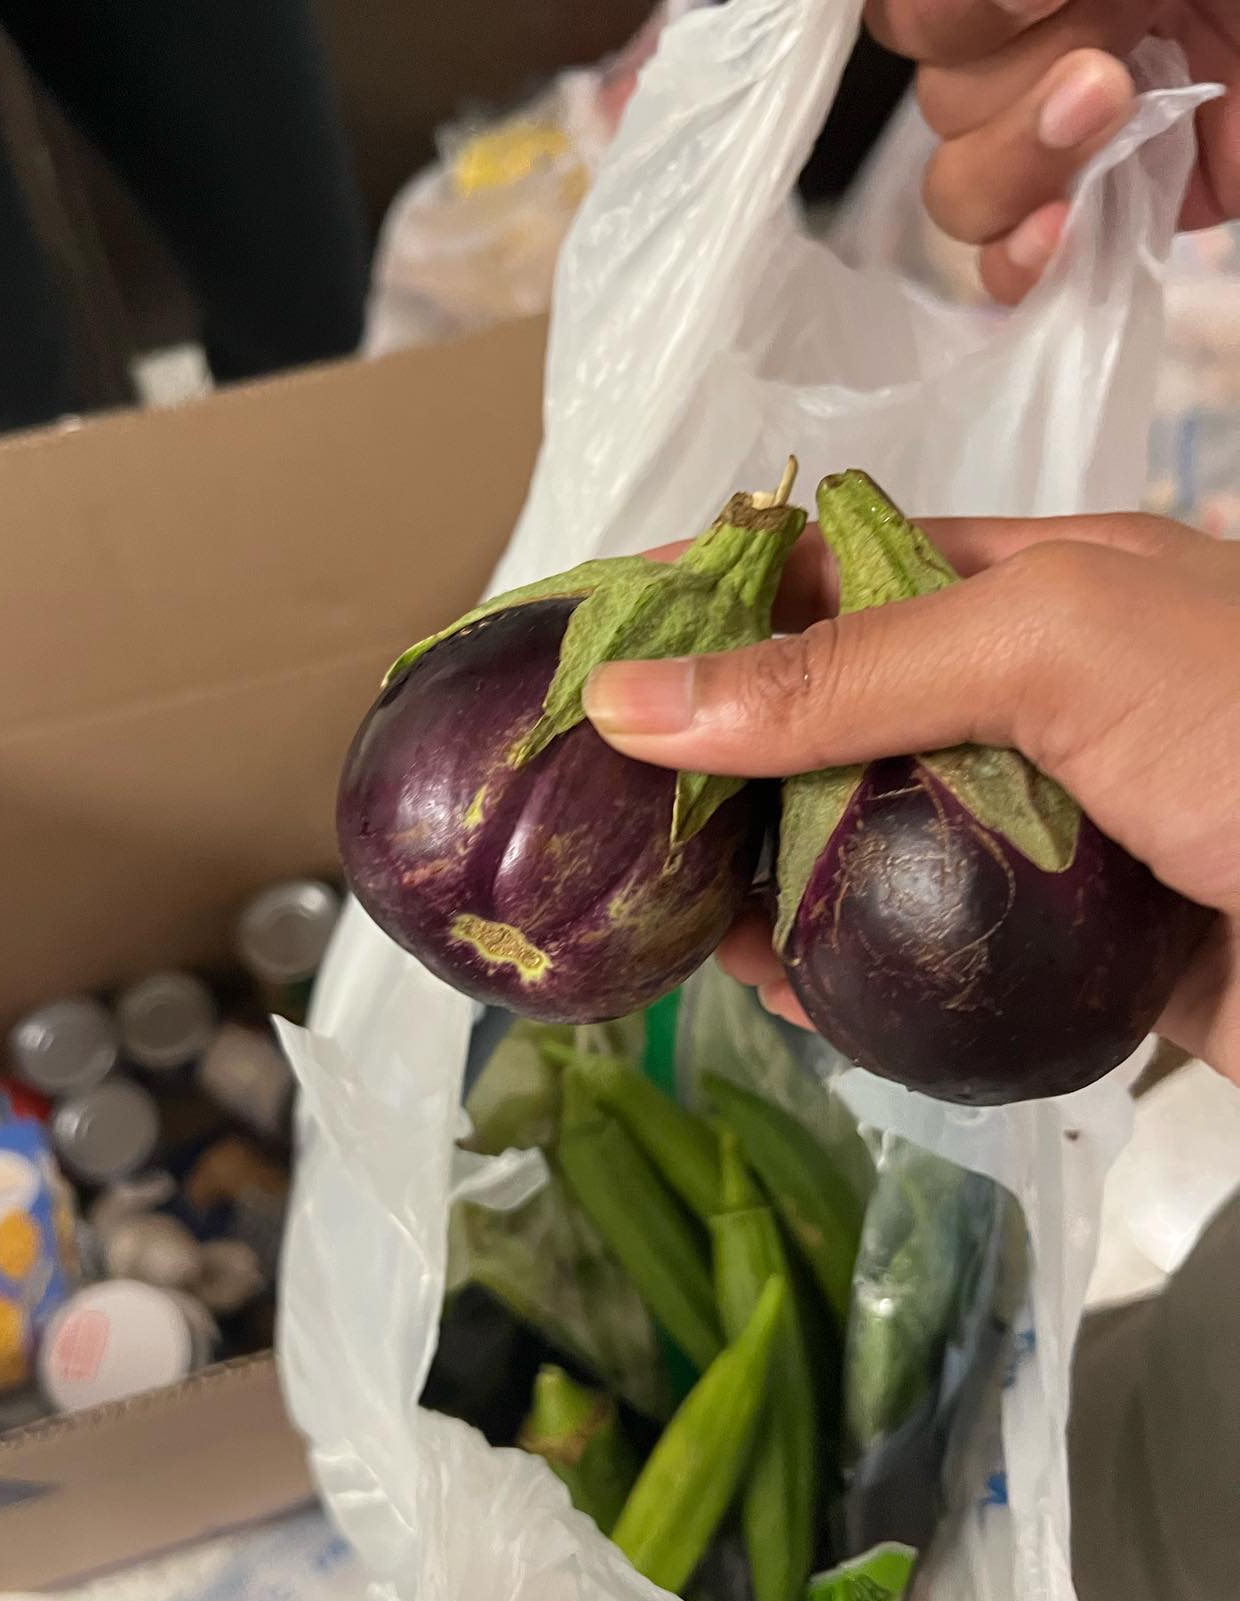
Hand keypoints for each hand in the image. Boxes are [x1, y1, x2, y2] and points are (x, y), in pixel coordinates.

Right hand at [583, 512, 1239, 1084]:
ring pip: (858, 842)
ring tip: (656, 905)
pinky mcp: (1060, 947)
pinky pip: (913, 948)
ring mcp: (1041, 827)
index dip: (705, 599)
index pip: (829, 569)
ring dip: (757, 872)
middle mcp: (1029, 702)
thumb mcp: (1054, 646)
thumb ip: (846, 667)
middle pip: (828, 716)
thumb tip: (639, 696)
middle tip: (592, 804)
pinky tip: (764, 983)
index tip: (587, 644)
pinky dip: (831, 966)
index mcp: (1034, 587)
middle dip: (712, 755)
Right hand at [862, 2, 1239, 302]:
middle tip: (1116, 49)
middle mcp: (1059, 39)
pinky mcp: (1135, 213)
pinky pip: (1020, 268)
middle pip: (936, 97)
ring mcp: (1091, 134)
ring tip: (1113, 112)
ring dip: (1019, 162)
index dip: (951, 11)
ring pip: (960, 185)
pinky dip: (1026, 265)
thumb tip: (1001, 1)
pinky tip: (1064, 236)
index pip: (919, 11)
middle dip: (1008, 80)